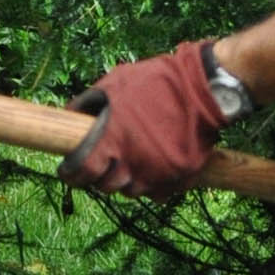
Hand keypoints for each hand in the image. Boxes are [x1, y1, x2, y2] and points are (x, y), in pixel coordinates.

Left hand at [62, 41, 223, 197]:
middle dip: (100, 177)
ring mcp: (157, 174)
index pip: (83, 172)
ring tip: (130, 161)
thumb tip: (70, 115)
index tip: (69, 172)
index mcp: (113, 141)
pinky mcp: (179, 178)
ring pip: (132, 191)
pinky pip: (157, 193)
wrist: (204, 89)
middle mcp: (133, 164)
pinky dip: (152, 184)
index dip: (72, 174)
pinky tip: (151, 167)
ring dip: (126, 180)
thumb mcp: (116, 82)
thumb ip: (90, 102)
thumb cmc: (157, 82)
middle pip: (107, 186)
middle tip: (103, 163)